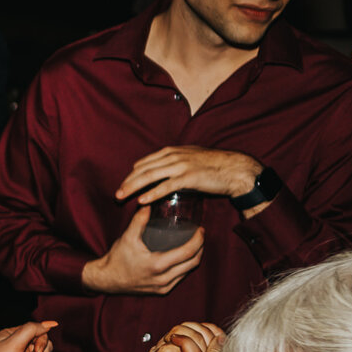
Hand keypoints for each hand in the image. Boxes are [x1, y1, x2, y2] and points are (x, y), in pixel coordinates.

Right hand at [80, 206, 204, 295]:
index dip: (198, 240)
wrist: (106, 280)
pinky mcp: (161, 291)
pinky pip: (180, 279)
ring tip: (194, 245)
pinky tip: (183, 258)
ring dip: (194, 258)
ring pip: (188, 272)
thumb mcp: (127, 238)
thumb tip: (148, 203)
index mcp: (157, 265)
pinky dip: (185, 267)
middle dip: (200, 248)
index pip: (188, 253)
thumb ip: (139, 220)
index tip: (200, 230)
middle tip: (200, 236)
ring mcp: (163, 287)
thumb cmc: (116, 259)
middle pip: (193, 263)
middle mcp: (163, 279)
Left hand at [117, 146, 259, 203]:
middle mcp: (174, 156)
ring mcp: (181, 166)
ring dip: (133, 187)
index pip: (145, 162)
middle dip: (127, 182)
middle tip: (117, 195)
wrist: (234, 168)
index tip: (123, 185)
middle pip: (143, 169)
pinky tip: (142, 200)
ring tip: (122, 197)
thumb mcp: (190, 159)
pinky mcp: (189, 177)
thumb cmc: (213, 166)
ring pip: (150, 176)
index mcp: (172, 151)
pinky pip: (166, 186)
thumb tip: (163, 174)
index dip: (132, 175)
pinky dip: (152, 193)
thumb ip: (175, 164)